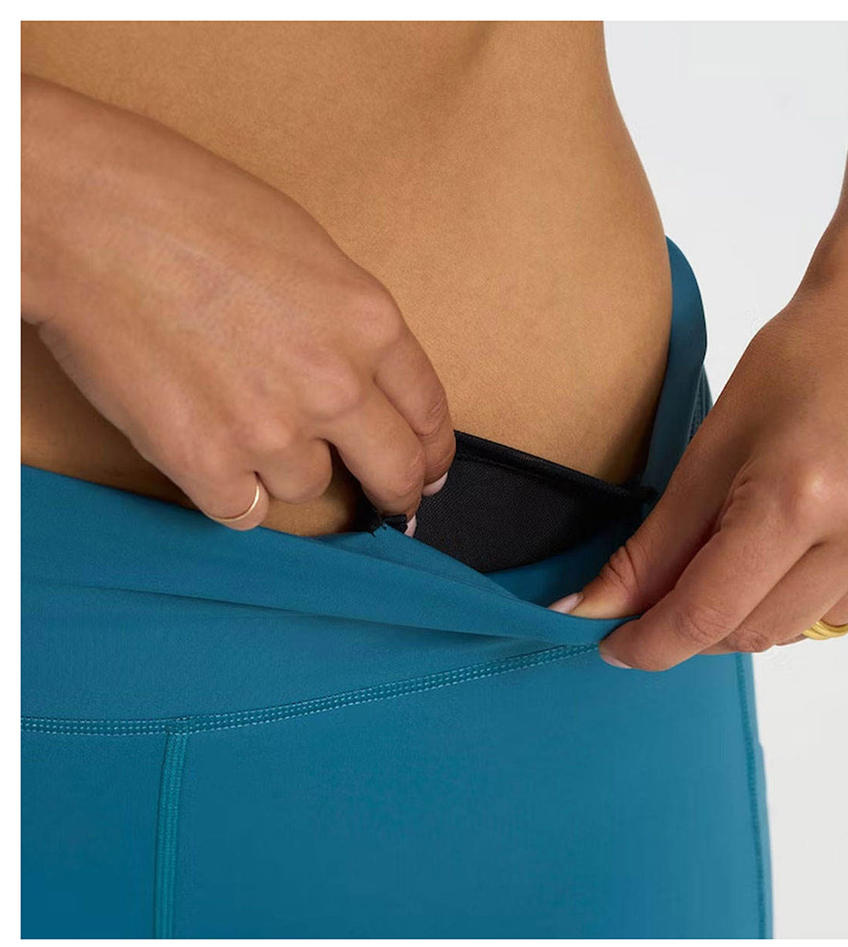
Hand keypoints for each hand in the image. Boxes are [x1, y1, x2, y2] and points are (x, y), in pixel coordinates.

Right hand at [21, 76, 454, 529]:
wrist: (88, 215)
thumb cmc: (190, 210)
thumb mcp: (310, 255)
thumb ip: (350, 329)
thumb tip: (366, 384)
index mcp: (369, 323)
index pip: (429, 412)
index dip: (433, 449)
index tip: (428, 467)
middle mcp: (333, 384)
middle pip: (395, 471)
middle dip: (398, 491)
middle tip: (391, 501)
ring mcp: (270, 430)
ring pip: (309, 487)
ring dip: (285, 465)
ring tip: (239, 411)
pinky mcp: (205, 464)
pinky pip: (245, 510)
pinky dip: (233, 489)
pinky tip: (212, 448)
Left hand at [553, 212, 847, 668]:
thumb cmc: (807, 361)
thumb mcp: (714, 446)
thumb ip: (655, 544)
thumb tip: (597, 607)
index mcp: (801, 497)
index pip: (706, 614)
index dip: (650, 642)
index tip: (616, 646)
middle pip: (751, 634)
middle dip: (696, 621)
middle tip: (675, 580)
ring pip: (798, 632)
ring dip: (757, 605)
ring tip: (762, 532)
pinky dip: (810, 598)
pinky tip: (813, 541)